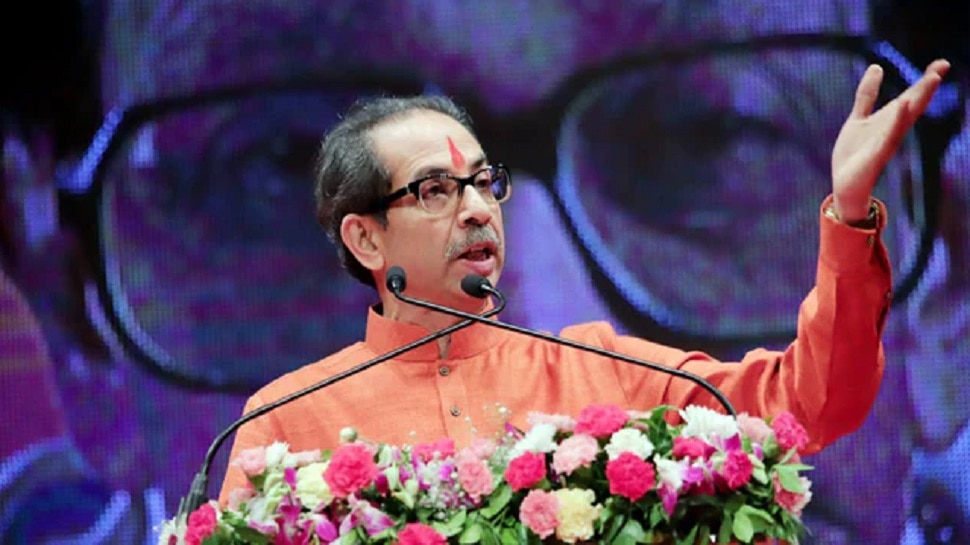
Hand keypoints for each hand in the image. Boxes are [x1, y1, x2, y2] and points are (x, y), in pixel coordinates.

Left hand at [830, 59, 949, 221]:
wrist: (845, 185)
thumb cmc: (855, 154)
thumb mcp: (859, 118)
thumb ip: (867, 95)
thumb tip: (876, 67)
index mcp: (890, 120)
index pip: (911, 96)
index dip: (925, 80)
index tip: (941, 63)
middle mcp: (893, 129)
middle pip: (914, 103)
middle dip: (927, 85)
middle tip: (943, 65)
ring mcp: (887, 141)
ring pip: (907, 117)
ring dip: (919, 98)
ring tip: (932, 78)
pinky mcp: (877, 154)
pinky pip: (889, 135)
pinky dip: (897, 120)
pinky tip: (903, 105)